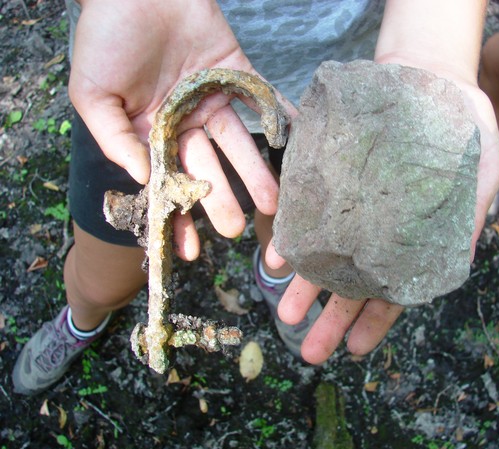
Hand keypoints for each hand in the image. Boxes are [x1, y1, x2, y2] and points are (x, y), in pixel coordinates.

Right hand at [69, 0, 288, 259]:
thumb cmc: (104, 38)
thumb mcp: (93, 95)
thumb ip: (115, 139)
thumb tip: (143, 179)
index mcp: (152, 134)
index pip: (168, 182)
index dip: (177, 215)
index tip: (188, 251)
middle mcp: (186, 122)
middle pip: (208, 168)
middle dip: (222, 200)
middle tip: (237, 229)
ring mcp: (213, 99)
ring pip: (238, 143)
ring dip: (255, 172)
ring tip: (272, 205)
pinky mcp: (236, 72)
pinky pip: (262, 98)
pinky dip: (280, 119)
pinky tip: (295, 147)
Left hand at [266, 71, 498, 364]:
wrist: (426, 72)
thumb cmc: (460, 123)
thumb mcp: (480, 167)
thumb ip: (465, 218)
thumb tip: (453, 266)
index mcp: (413, 239)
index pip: (395, 289)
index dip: (375, 320)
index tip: (355, 348)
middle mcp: (377, 231)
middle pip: (354, 283)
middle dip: (332, 317)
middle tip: (310, 350)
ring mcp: (351, 208)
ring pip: (327, 256)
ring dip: (306, 288)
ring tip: (286, 316)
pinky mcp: (329, 180)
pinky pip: (306, 214)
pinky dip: (292, 238)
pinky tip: (276, 260)